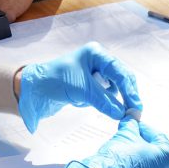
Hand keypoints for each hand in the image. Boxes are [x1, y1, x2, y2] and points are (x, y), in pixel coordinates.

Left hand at [18, 42, 140, 133]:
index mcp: (97, 54)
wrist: (33, 90)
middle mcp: (98, 61)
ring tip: (122, 112)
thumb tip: (123, 113)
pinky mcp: (89, 86)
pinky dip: (107, 102)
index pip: (120, 71)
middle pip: (122, 78)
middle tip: (134, 113)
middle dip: (128, 95)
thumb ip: (103, 100)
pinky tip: (103, 106)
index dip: (130, 90)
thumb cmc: (54, 81)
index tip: (135, 107)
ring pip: (115, 88)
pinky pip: (105, 95)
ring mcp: (94, 73)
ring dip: (117, 99)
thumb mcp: (81, 89)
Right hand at [58, 116, 168, 167]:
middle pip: (156, 157)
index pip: (157, 136)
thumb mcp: (125, 134)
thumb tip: (133, 115)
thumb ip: (132, 123)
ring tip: (125, 161)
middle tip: (128, 143)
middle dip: (143, 148)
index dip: (143, 129)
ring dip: (141, 167)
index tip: (134, 127)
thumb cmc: (119, 161)